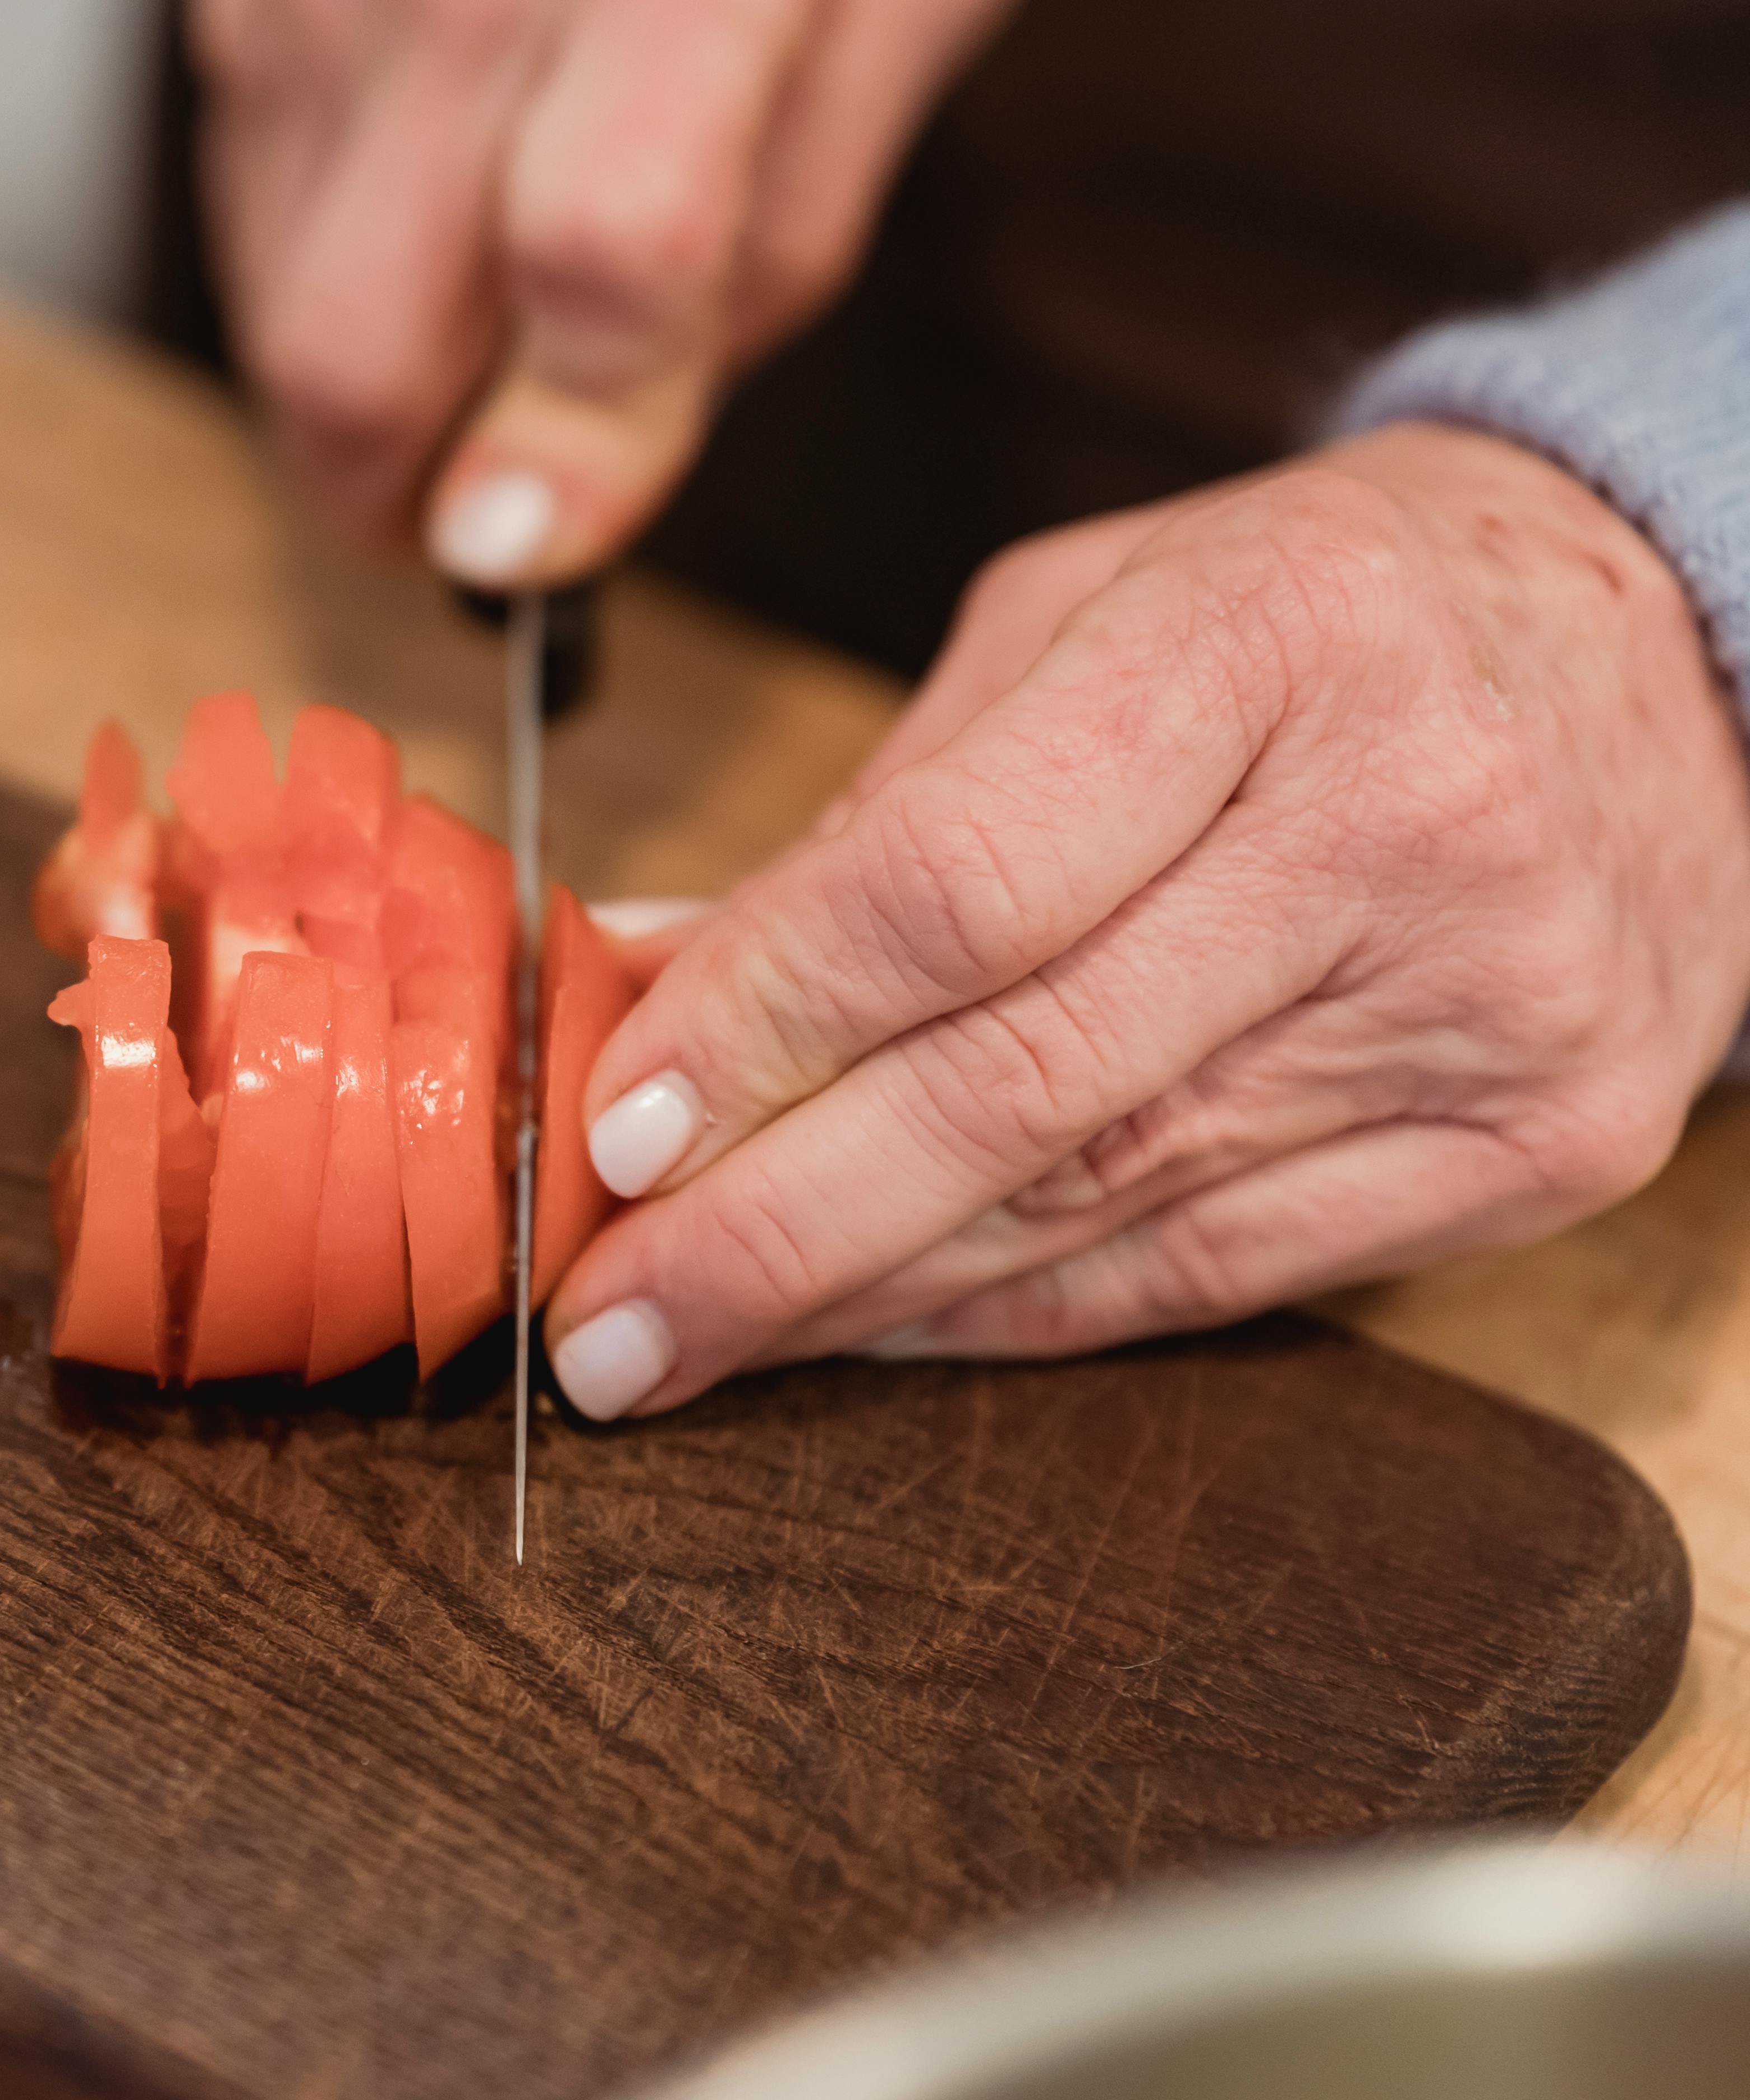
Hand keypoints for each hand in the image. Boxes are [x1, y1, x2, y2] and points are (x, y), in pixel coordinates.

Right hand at [193, 0, 1011, 586]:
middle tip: (482, 502)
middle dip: (398, 485)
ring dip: (364, 353)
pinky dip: (323, 223)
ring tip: (485, 286)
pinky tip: (430, 158)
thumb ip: (770, 243)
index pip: (605, 258)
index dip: (569, 457)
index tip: (533, 564)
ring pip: (271, 280)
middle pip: (345, 342)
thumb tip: (569, 487)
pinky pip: (239, 157)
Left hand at [546, 422, 1749, 1414]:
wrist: (1667, 643)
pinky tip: (874, 1334)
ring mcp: (1488, 1013)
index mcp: (1268, 643)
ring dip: (861, 1297)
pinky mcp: (1537, 1148)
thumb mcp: (1081, 617)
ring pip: (1099, 1208)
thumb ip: (871, 813)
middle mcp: (1401, 831)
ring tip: (689, 1341)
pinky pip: (1214, 1273)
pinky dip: (1017, 1318)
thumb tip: (650, 980)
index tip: (612, 1127)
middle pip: (1019, 1085)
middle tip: (600, 1316)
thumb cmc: (1322, 614)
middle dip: (772, 1227)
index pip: (957, 889)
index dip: (764, 1027)